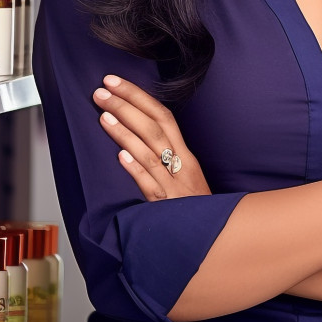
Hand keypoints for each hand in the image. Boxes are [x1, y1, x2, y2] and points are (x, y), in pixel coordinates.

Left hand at [93, 75, 210, 200]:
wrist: (220, 240)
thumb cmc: (197, 209)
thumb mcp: (186, 177)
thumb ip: (167, 157)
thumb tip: (135, 136)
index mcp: (185, 155)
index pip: (163, 115)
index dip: (138, 96)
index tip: (114, 81)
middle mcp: (182, 165)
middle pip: (155, 127)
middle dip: (127, 105)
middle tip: (101, 90)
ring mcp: (175, 186)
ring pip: (150, 152)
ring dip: (125, 132)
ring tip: (103, 114)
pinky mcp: (168, 209)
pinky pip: (152, 186)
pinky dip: (138, 170)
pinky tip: (121, 156)